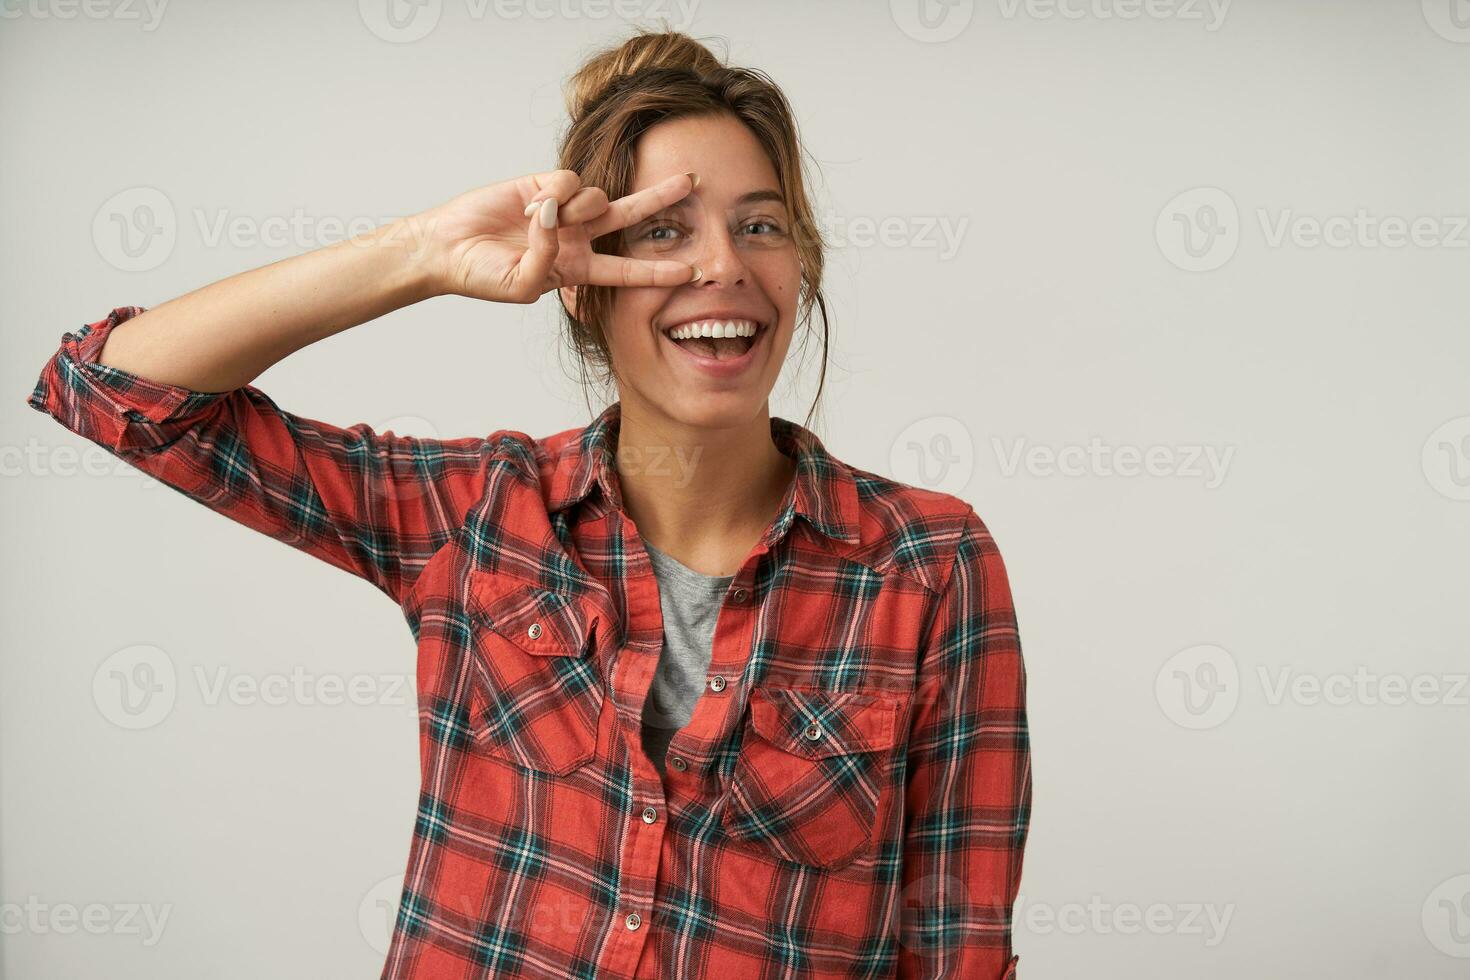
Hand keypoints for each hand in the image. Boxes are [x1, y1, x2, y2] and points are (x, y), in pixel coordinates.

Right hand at [400, 169, 699, 302]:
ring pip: (598, 198)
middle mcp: (577, 236)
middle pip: (631, 217)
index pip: (627, 270)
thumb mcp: (522, 285)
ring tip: (542, 220)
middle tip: (694, 182)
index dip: (658, 271)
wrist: (447, 248)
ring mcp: (563, 209)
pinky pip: (569, 181)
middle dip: (661, 200)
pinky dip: (554, 196)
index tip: (691, 271)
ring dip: (577, 210)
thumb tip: (558, 216)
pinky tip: (531, 205)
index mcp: (577, 268)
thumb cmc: (483, 276)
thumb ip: (548, 259)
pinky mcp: (544, 183)